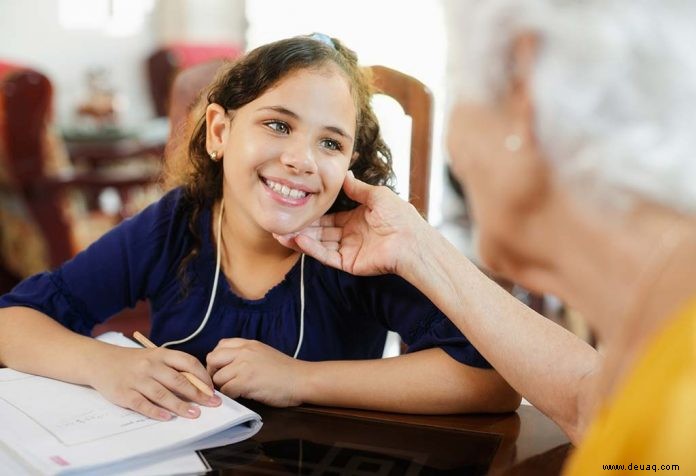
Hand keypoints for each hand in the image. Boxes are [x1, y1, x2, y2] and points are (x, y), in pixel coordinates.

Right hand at [90, 345, 220, 420]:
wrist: (100, 361)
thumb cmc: (134, 361)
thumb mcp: (154, 357)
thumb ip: (173, 368)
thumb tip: (198, 385)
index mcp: (161, 354)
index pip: (188, 362)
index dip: (202, 376)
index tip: (212, 389)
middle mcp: (150, 365)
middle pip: (178, 380)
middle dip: (197, 393)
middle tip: (212, 403)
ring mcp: (137, 379)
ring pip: (162, 394)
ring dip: (180, 405)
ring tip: (194, 414)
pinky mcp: (124, 393)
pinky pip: (142, 404)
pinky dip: (156, 411)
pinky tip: (168, 417)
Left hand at [206, 338, 305, 406]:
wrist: (302, 379)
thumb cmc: (287, 371)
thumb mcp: (264, 353)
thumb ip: (246, 355)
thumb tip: (228, 366)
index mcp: (249, 344)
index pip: (220, 345)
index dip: (218, 360)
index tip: (223, 370)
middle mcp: (244, 351)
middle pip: (212, 359)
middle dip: (213, 373)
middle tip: (222, 383)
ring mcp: (244, 366)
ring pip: (217, 377)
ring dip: (223, 387)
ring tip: (235, 391)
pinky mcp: (246, 381)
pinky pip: (226, 390)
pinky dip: (230, 396)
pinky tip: (241, 396)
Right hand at [275, 171, 426, 275]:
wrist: (411, 240)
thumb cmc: (400, 217)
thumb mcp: (377, 195)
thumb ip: (357, 188)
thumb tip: (344, 174)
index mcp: (357, 219)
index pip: (329, 217)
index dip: (313, 214)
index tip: (296, 208)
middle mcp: (351, 235)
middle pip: (321, 231)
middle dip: (301, 228)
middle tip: (281, 222)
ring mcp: (349, 250)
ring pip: (320, 244)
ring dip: (301, 239)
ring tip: (281, 233)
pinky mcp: (349, 263)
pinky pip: (327, 255)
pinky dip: (312, 248)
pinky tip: (299, 239)